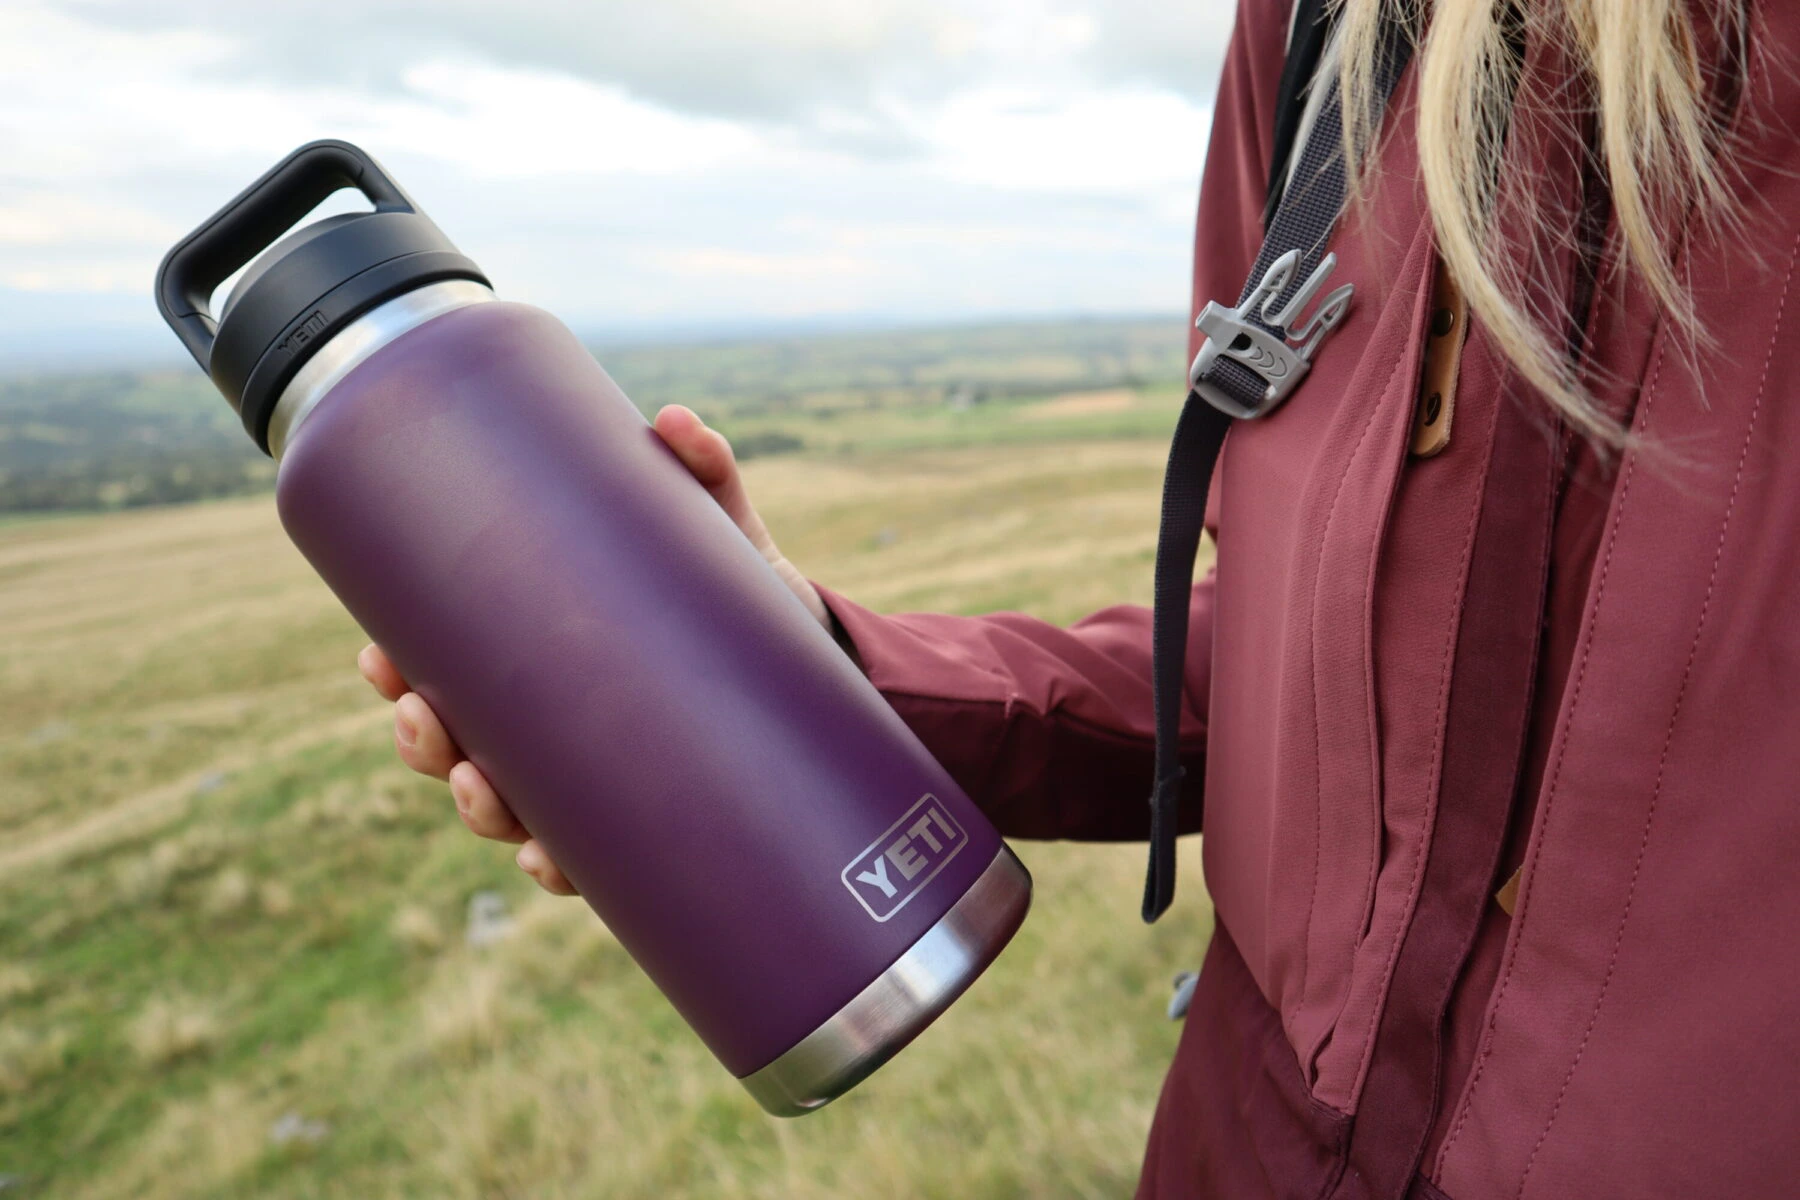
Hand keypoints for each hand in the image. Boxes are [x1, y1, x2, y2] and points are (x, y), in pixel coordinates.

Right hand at [356, 404, 827, 894]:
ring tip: (479, 783)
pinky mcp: (653, 819)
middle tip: (422, 714)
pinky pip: (591, 862)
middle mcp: (559, 727)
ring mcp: (598, 778)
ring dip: (476, 805)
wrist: (824, 665)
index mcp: (548, 660)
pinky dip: (562, 865)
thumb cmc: (748, 593)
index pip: (452, 673)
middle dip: (424, 743)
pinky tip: (548, 859)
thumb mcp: (722, 534)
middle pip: (460, 749)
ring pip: (508, 810)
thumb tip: (680, 420)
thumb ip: (703, 474)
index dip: (401, 674)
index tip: (379, 656)